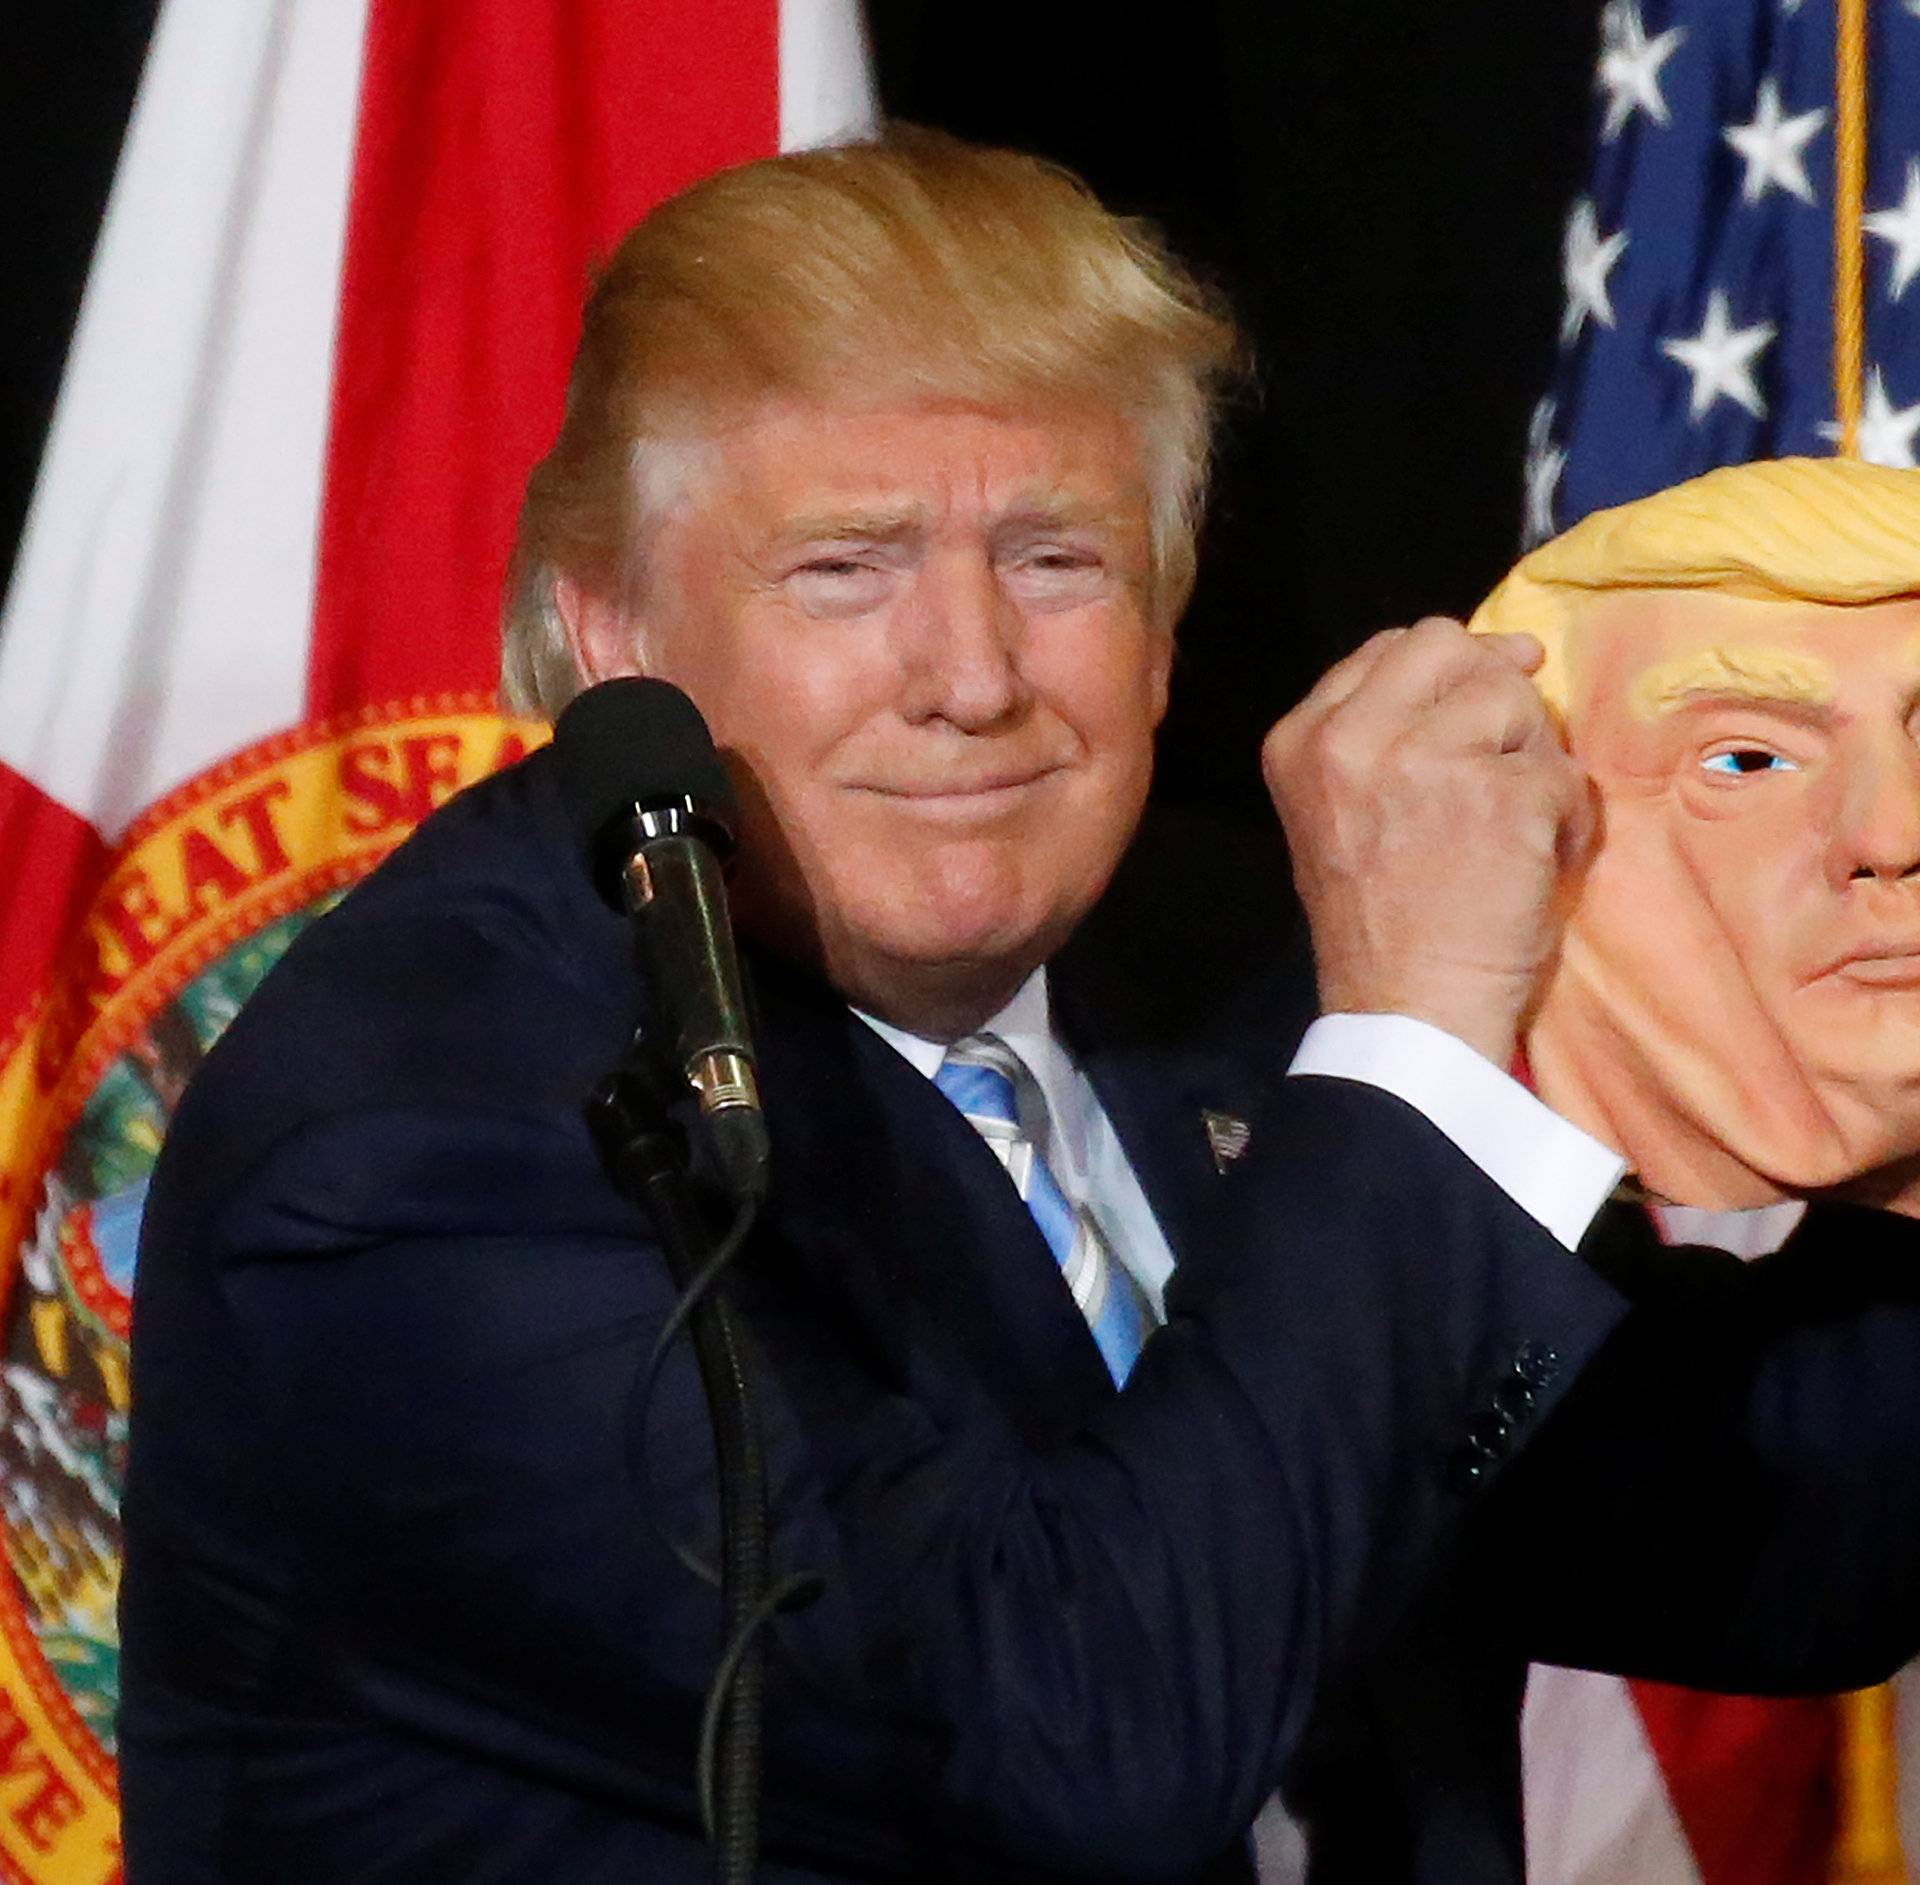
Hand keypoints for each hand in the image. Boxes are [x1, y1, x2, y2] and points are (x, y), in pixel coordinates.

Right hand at [1262, 618, 1593, 1068]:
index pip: (1389, 648)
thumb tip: (1496, 659)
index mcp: (1301, 739)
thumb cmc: (1378, 922)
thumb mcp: (1338, 809)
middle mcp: (1352, 736)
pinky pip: (1561, 769)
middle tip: (1500, 756)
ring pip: (1513, 698)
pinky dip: (1565, 818)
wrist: (1406, 1012)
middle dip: (1488, 692)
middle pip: (1449, 644)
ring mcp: (1425, 759)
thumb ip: (1384, 733)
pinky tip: (1535, 862)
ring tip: (1514, 824)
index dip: (1444, 674)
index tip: (1464, 722)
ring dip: (1531, 757)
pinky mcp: (1500, 792)